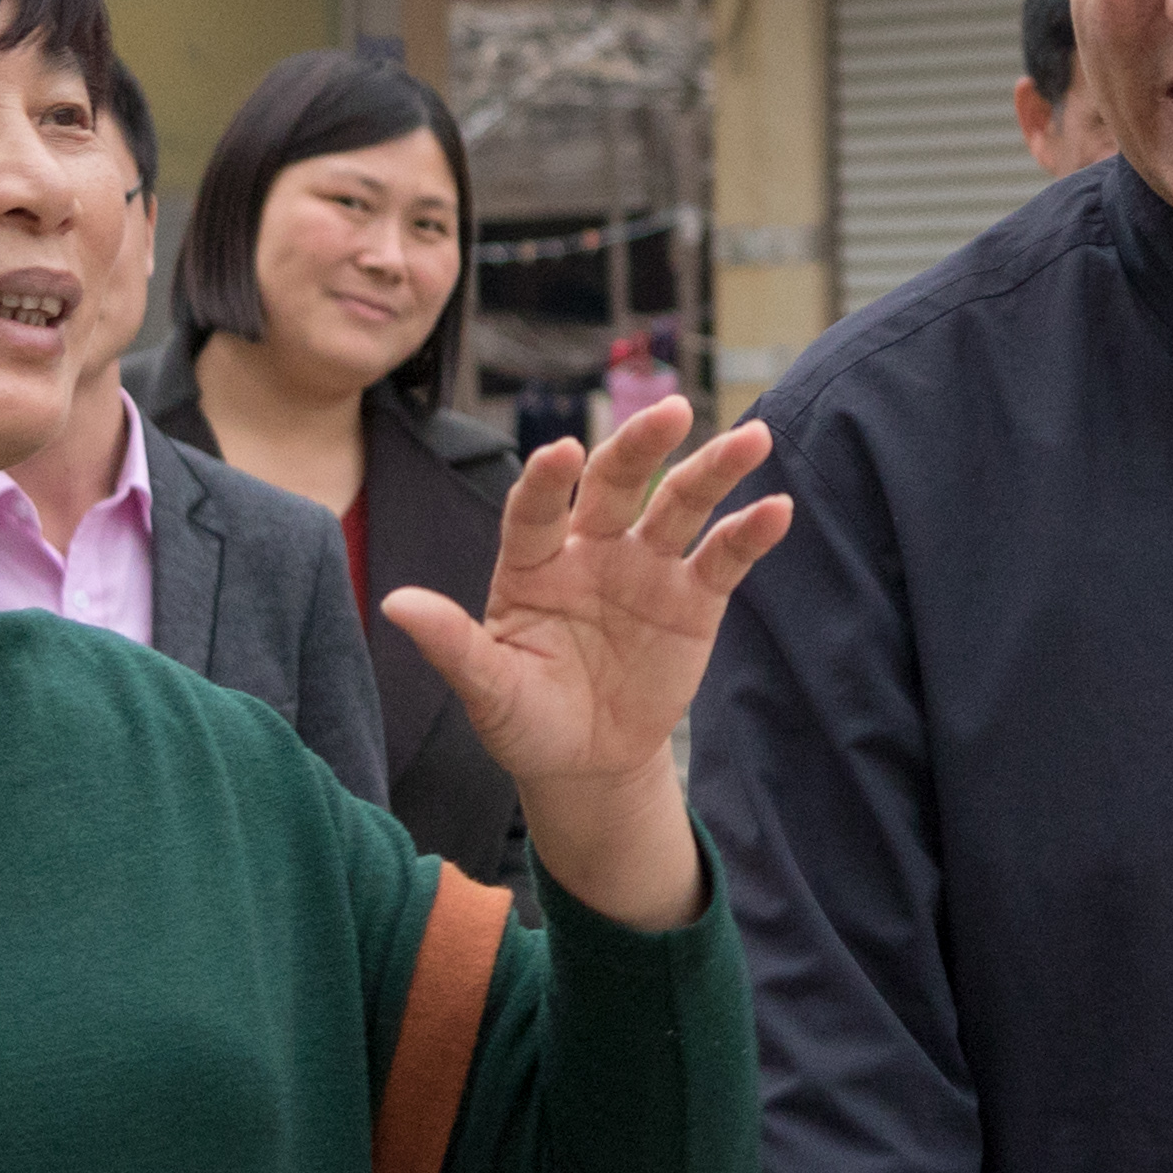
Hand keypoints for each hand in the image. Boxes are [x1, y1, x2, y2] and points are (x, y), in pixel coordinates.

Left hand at [381, 399, 788, 792]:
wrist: (588, 762)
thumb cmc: (526, 720)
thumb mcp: (488, 691)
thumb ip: (453, 645)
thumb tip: (395, 604)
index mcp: (531, 563)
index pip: (535, 507)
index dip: (545, 479)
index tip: (559, 453)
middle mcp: (591, 549)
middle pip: (616, 482)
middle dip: (641, 444)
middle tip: (671, 410)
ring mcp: (646, 569)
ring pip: (680, 505)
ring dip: (715, 469)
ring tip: (752, 440)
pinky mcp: (693, 600)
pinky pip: (723, 558)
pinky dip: (751, 531)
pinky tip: (777, 509)